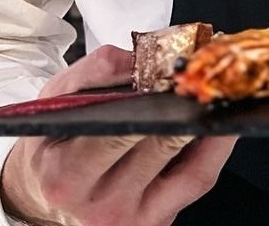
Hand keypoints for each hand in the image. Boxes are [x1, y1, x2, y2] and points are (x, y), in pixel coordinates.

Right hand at [1, 45, 236, 225]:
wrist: (47, 191)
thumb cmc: (56, 141)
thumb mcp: (57, 98)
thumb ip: (96, 70)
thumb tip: (144, 58)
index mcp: (65, 175)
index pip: (117, 135)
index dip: (152, 101)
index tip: (176, 72)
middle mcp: (100, 206)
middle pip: (160, 148)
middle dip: (186, 108)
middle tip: (207, 76)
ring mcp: (134, 219)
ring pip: (190, 170)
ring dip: (210, 128)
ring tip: (220, 95)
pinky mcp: (158, 222)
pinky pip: (198, 180)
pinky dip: (215, 148)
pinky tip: (221, 121)